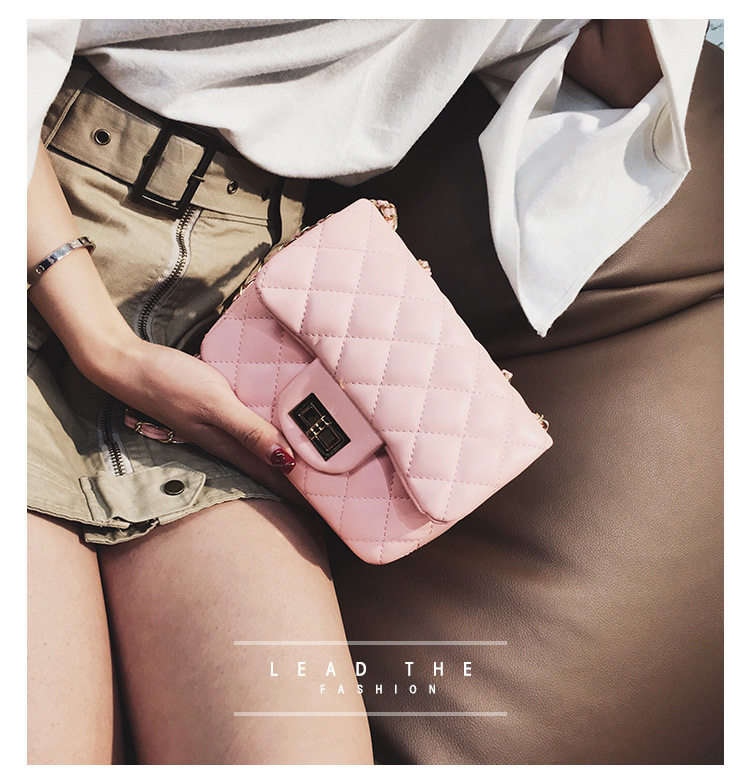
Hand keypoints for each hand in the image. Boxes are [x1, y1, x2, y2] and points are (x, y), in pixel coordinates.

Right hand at [89, 336, 305, 504]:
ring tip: (303, 470)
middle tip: (321, 494)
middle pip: (264, 467)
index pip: (269, 475)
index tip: (322, 508)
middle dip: (291, 483)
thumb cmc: (170, 382)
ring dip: (277, 461)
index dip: (296, 492)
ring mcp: (214, 427)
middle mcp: (222, 440)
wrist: (126, 363)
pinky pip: (243, 430)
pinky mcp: (210, 409)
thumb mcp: (214, 404)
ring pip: (254, 450)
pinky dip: (262, 436)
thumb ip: (248, 431)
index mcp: (227, 444)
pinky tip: (269, 431)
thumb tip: (285, 460)